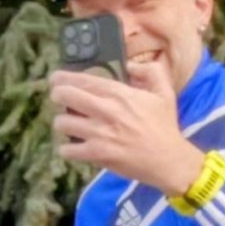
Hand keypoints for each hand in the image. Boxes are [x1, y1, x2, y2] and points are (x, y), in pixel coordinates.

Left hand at [50, 64, 205, 194]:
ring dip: (61, 122)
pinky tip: (72, 147)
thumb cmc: (165, 126)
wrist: (168, 159)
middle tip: (58, 98)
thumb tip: (130, 66)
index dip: (63, 77)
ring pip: (63, 123)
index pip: (83, 80)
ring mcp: (99, 133)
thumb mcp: (164, 92)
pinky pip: (68, 151)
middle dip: (57, 95)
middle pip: (65, 95)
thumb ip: (150, 71)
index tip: (56, 78)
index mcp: (119, 93)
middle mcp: (105, 110)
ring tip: (67, 124)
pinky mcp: (97, 154)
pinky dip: (66, 149)